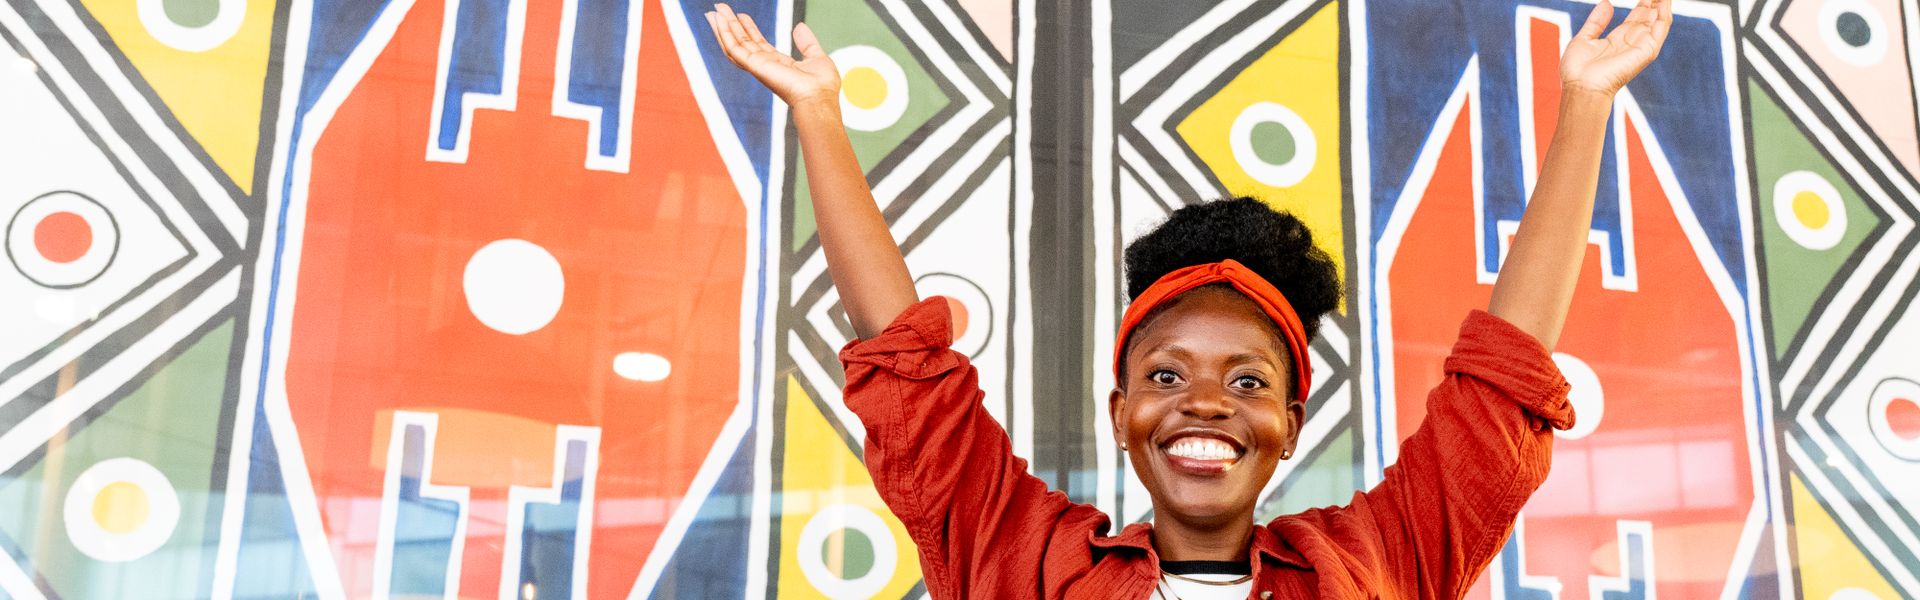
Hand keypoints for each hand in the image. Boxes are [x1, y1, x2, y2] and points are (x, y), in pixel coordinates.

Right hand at [707, 4, 840, 107]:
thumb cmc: (822, 86)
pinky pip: (734, 48)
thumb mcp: (816, 56)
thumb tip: (799, 26)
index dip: (749, 29)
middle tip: (720, 9)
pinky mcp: (754, 65)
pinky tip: (718, 22)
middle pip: (743, 43)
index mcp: (779, 64)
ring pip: (734, 45)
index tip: (741, 16)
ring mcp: (758, 66)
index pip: (759, 44)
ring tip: (713, 12)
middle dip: (731, 26)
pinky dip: (725, 34)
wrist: (819, 97)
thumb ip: (806, 42)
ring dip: (723, 28)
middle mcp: (765, 65)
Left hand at [1560, 0, 1671, 96]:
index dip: (1642, 4)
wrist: (1581, 86)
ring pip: (1657, 21)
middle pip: (1648, 17)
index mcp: (1617, 40)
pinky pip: (1660, 29)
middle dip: (1654, 2)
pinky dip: (1664, 15)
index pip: (1635, 18)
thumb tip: (1606, 3)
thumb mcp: (1584, 38)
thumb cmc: (1577, 70)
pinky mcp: (1646, 51)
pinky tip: (1665, 2)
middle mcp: (1631, 43)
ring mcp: (1640, 47)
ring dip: (1662, 5)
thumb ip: (1597, 21)